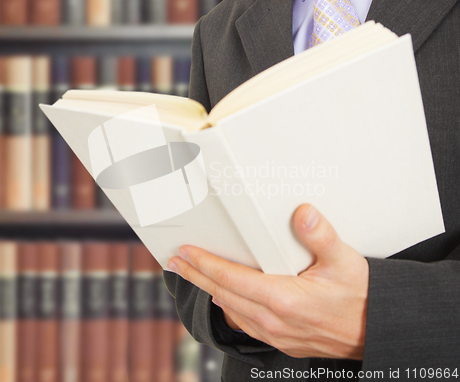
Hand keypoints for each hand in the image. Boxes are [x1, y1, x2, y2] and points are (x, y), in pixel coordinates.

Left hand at [167, 204, 368, 359]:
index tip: (185, 252)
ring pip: (229, 309)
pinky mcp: (279, 340)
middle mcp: (272, 319)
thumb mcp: (344, 260)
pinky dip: (227, 306)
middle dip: (196, 275)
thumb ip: (320, 235)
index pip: (230, 278)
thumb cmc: (359, 296)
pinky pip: (243, 323)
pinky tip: (222, 297)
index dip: (204, 264)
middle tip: (176, 261)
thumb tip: (302, 213)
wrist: (375, 330)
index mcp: (283, 298)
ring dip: (209, 289)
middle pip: (221, 293)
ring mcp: (274, 334)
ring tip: (193, 274)